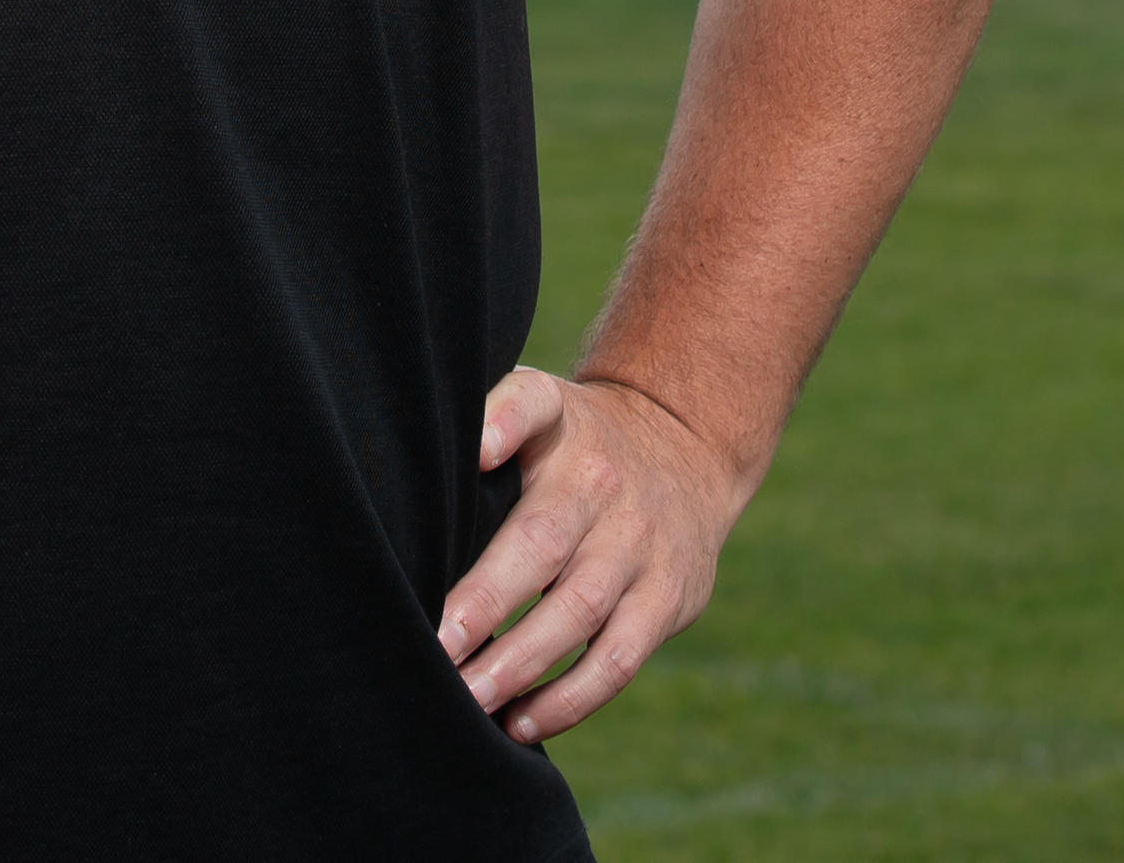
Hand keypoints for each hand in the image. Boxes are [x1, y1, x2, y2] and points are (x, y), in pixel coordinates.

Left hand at [437, 367, 754, 742]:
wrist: (689, 451)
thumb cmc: (580, 441)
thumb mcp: (545, 401)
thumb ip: (501, 413)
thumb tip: (466, 447)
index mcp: (566, 433)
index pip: (528, 414)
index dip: (497, 429)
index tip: (467, 462)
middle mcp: (606, 489)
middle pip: (543, 546)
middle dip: (486, 605)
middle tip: (435, 651)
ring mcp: (643, 549)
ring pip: (581, 613)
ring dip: (521, 665)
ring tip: (468, 702)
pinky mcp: (669, 601)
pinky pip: (619, 659)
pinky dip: (571, 699)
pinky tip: (521, 723)